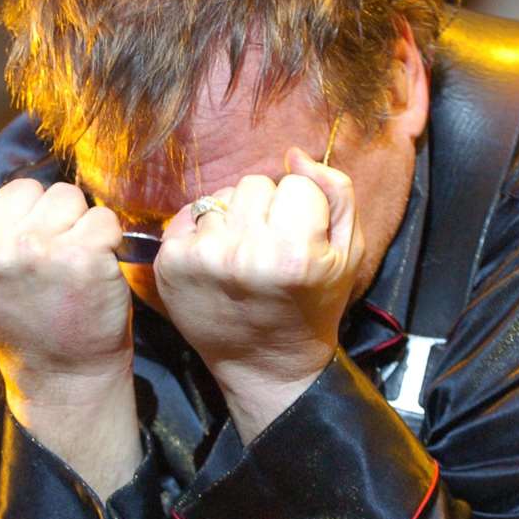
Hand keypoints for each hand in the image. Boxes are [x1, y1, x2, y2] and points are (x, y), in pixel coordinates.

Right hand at [0, 179, 132, 400]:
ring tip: (67, 268)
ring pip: (66, 196)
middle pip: (27, 189)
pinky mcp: (82, 256)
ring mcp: (35, 251)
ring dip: (74, 225)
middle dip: (41, 219)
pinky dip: (106, 240)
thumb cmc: (21, 324)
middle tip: (45, 267)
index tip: (15, 259)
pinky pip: (103, 217)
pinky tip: (92, 272)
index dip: (7, 221)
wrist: (62, 377)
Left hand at [154, 148, 364, 431]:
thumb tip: (294, 153)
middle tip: (269, 250)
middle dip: (265, 209)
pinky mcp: (171, 264)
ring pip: (220, 198)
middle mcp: (244, 253)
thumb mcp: (347, 252)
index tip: (299, 243)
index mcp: (293, 252)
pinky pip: (190, 215)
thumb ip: (335, 193)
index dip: (301, 209)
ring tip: (242, 259)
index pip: (294, 182)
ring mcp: (202, 259)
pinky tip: (216, 262)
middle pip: (253, 184)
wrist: (266, 364)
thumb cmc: (312, 305)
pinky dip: (203, 232)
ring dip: (232, 220)